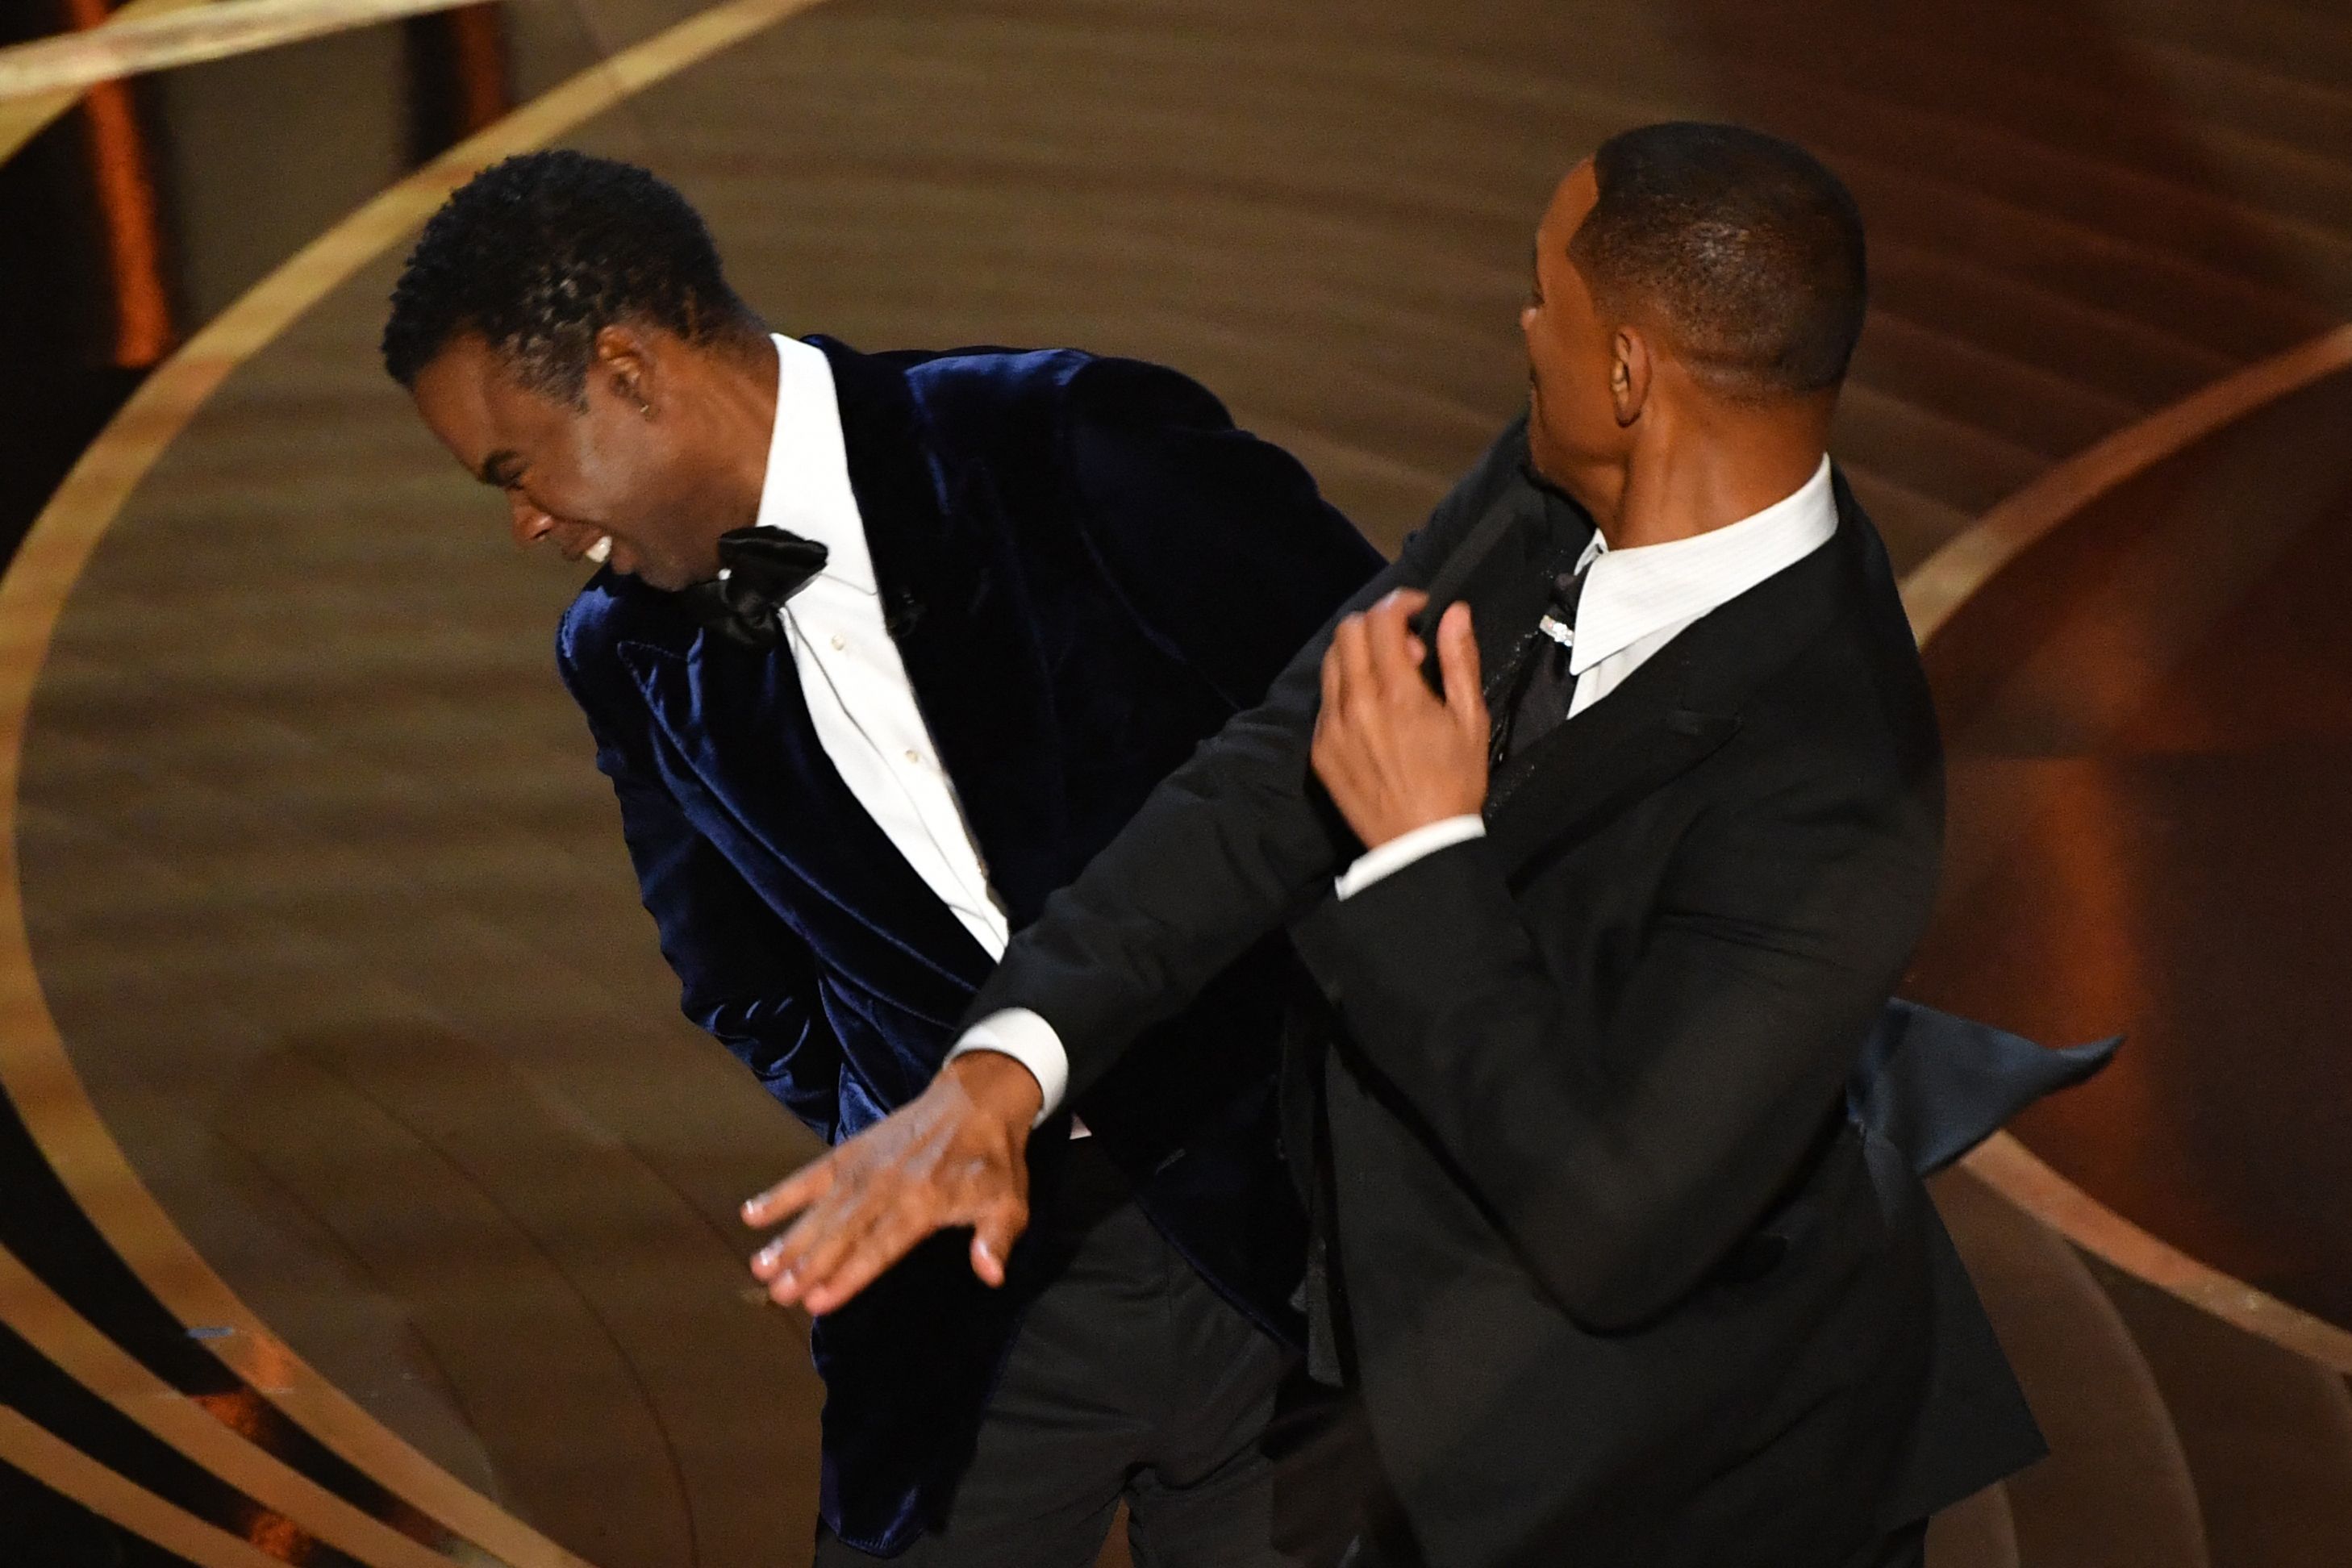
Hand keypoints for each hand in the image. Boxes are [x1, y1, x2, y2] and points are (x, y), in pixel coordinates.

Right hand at [742, 1051, 1042, 1313]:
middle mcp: (888, 1185)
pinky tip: (752, 1214)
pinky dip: (782, 1193)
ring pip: (821, 1209)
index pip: (880, 1247)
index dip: (849, 1275)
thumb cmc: (994, 1161)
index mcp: (925, 1201)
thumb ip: (996, 1240)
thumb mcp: (1010, 1202)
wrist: (977, 1100)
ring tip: (760, 1266)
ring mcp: (865, 1167)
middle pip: (842, 1232)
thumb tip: (991, 1275)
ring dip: (789, 1238)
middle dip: (808, 1264)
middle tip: (776, 1293)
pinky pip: (811, 1174)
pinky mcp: (852, 1151)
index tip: (819, 1301)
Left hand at [1312, 590, 1488, 847]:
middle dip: (1378, 624)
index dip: (1401, 603)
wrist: (1419, 844)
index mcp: (1397, 694)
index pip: (1381, 620)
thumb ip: (1460, 660)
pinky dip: (1347, 689)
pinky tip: (1372, 712)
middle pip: (1348, 632)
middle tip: (1409, 649)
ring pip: (1331, 662)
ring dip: (1358, 653)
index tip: (1419, 610)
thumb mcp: (1470, 719)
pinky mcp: (1320, 750)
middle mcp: (1356, 704)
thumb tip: (1455, 613)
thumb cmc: (1455, 782)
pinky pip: (1325, 701)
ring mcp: (1331, 728)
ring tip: (1390, 679)